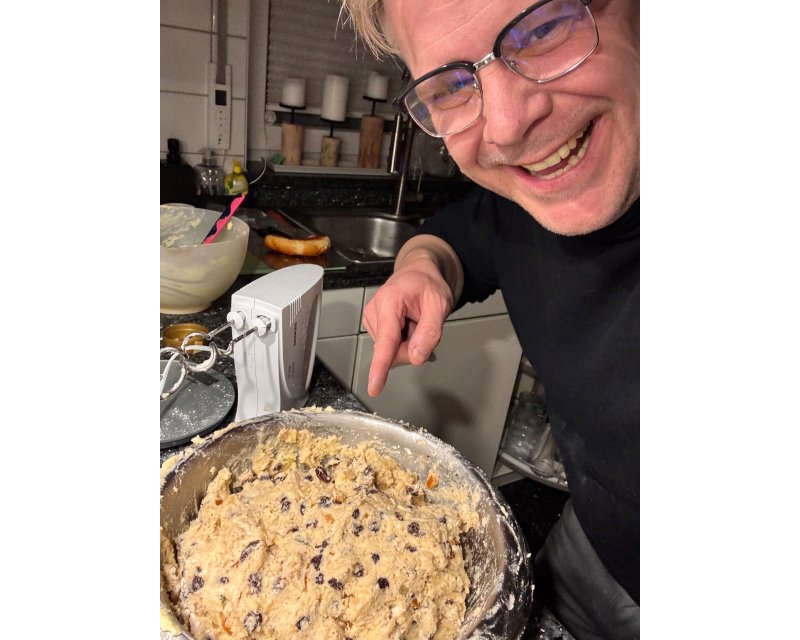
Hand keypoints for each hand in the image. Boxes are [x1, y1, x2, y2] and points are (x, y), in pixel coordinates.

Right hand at [361, 236, 462, 396]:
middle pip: (392, 351)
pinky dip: (401, 340)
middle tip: (422, 325)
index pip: (386, 341)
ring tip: (413, 321)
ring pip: (390, 351)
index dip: (381, 366)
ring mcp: (371, 319)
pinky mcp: (372, 325)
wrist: (419, 273)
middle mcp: (375, 310)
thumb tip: (416, 357)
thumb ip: (429, 332)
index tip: (374, 386)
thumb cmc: (428, 285)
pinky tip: (405, 325)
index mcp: (390, 301)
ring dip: (406, 343)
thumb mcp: (439, 305)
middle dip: (411, 347)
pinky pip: (389, 346)